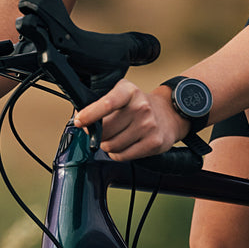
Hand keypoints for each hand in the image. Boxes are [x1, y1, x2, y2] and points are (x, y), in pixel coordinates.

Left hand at [72, 80, 188, 160]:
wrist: (169, 114)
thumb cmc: (139, 106)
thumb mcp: (122, 95)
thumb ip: (101, 105)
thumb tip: (80, 121)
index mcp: (129, 91)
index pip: (107, 103)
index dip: (90, 114)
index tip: (79, 121)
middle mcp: (141, 107)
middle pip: (105, 130)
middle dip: (98, 134)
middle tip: (102, 131)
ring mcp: (148, 125)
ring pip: (111, 145)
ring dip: (107, 145)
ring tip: (116, 137)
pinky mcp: (153, 143)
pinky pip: (121, 156)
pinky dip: (117, 154)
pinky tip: (124, 145)